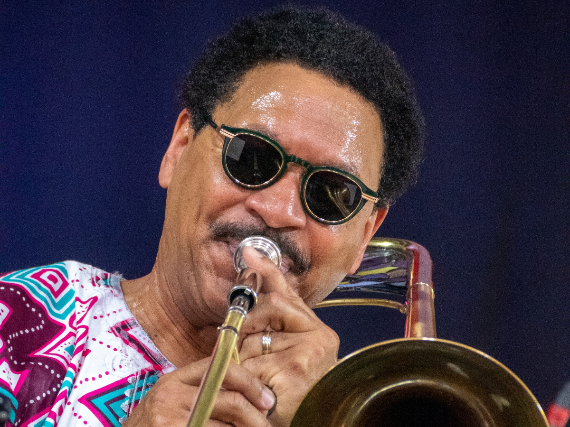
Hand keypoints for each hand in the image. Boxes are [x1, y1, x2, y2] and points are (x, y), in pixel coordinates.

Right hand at [123, 357, 275, 426]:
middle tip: (267, 425)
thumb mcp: (172, 401)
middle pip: (229, 400)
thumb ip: (203, 390)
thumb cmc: (153, 425)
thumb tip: (251, 396)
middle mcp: (171, 396)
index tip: (267, 400)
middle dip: (254, 416)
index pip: (223, 368)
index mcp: (175, 379)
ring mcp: (170, 420)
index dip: (251, 383)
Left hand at [238, 247, 339, 426]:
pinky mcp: (295, 368)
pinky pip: (251, 362)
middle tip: (237, 351)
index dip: (268, 271)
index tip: (250, 253)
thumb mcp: (277, 360)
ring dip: (243, 360)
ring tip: (255, 383)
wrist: (311, 423)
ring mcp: (308, 351)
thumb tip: (232, 323)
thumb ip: (265, 338)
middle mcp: (318, 337)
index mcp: (316, 332)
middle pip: (267, 309)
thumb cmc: (292, 397)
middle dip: (244, 330)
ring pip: (255, 336)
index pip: (289, 293)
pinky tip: (258, 395)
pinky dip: (243, 378)